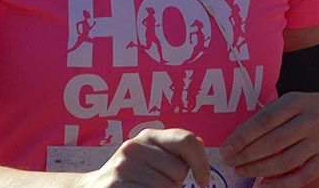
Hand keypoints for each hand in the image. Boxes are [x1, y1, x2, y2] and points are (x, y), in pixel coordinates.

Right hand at [77, 128, 208, 187]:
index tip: (203, 180)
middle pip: (179, 172)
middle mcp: (134, 147)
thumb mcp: (150, 155)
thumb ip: (174, 150)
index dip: (201, 163)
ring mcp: (122, 168)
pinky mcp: (115, 187)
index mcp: (147, 135)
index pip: (187, 141)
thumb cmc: (131, 175)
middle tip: (153, 184)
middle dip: (174, 184)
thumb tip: (200, 143)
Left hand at [220, 91, 318, 187]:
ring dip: (260, 169)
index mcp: (298, 102)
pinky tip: (264, 184)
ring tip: (243, 170)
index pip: (266, 120)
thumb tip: (238, 138)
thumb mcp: (290, 101)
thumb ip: (268, 116)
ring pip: (287, 162)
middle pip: (275, 142)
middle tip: (231, 162)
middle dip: (248, 155)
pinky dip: (282, 184)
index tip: (227, 148)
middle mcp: (312, 120)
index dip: (244, 136)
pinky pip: (303, 176)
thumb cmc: (306, 108)